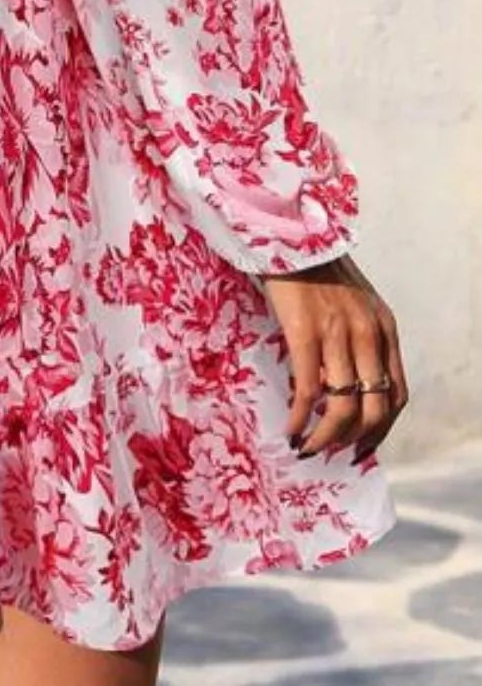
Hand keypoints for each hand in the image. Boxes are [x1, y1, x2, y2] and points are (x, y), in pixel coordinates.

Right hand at [266, 252, 407, 464]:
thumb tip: (344, 380)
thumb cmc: (313, 268)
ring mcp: (338, 333)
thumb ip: (357, 336)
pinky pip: (309, 390)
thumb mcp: (353, 302)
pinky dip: (300, 418)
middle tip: (332, 451)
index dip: (382, 429)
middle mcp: (368, 333)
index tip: (362, 446)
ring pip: (342, 407)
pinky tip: (289, 428)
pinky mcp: (304, 332)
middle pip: (375, 408)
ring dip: (325, 437)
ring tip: (307, 446)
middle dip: (354, 440)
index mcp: (384, 327)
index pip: (397, 394)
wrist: (287, 234)